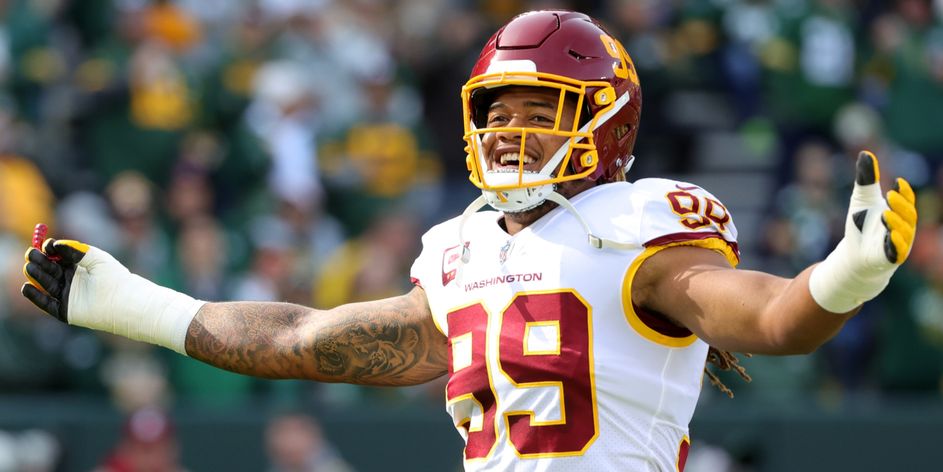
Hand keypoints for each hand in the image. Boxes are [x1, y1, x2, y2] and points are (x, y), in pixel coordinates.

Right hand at [21, 236, 203, 353]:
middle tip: (30, 254)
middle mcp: (71, 281)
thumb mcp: (95, 257)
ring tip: (29, 266)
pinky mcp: (65, 311)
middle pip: (49, 270)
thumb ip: (74, 250)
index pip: (57, 258)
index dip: (48, 251)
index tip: (43, 245)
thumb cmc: (115, 277)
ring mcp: (67, 296)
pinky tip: (27, 287)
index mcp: (79, 267)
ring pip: (46, 284)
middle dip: (39, 262)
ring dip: (36, 275)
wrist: (126, 300)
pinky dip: (36, 296)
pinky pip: (47, 303)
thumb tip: (53, 244)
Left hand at [843, 150, 916, 268]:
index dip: (905, 192)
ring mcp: (900, 243)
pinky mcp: (891, 257)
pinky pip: (897, 250)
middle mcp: (904, 227)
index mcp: (899, 212)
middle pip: (908, 215)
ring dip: (897, 223)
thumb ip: (866, 179)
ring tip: (885, 214)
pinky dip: (896, 243)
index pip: (907, 200)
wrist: (853, 253)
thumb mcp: (861, 199)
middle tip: (890, 195)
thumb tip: (865, 153)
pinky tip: (891, 235)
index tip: (898, 181)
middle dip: (901, 205)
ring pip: (904, 232)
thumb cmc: (861, 224)